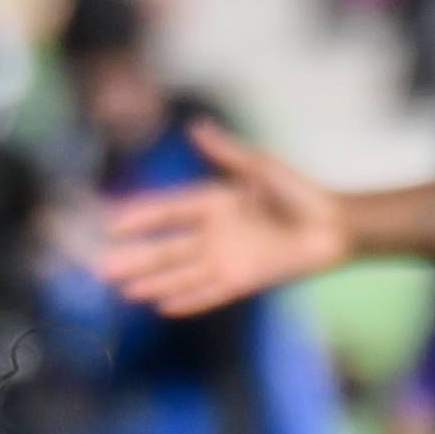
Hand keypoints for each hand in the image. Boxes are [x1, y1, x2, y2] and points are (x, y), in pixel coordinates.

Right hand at [71, 112, 353, 318]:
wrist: (333, 225)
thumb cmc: (298, 191)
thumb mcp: (259, 166)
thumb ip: (225, 151)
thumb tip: (195, 126)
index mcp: (212, 202)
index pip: (168, 210)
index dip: (140, 217)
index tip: (111, 223)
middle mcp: (212, 233)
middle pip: (166, 248)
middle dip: (134, 258)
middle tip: (101, 267)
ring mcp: (225, 259)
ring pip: (180, 273)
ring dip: (153, 282)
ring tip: (123, 291)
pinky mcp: (241, 280)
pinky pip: (208, 293)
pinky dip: (187, 300)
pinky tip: (161, 306)